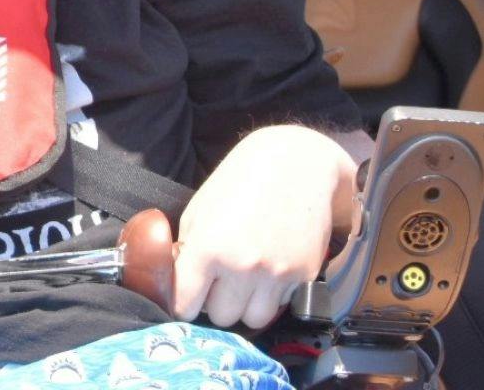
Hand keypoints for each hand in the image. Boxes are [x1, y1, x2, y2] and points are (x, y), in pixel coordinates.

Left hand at [172, 125, 356, 328]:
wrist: (296, 164)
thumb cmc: (240, 180)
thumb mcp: (199, 209)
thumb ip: (187, 249)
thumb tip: (179, 280)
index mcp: (209, 247)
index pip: (186, 303)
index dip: (182, 303)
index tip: (185, 299)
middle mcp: (243, 266)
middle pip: (221, 317)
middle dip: (215, 303)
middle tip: (216, 283)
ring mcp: (277, 274)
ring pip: (253, 319)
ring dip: (244, 306)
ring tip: (242, 282)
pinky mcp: (304, 275)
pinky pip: (280, 304)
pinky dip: (270, 295)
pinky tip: (267, 270)